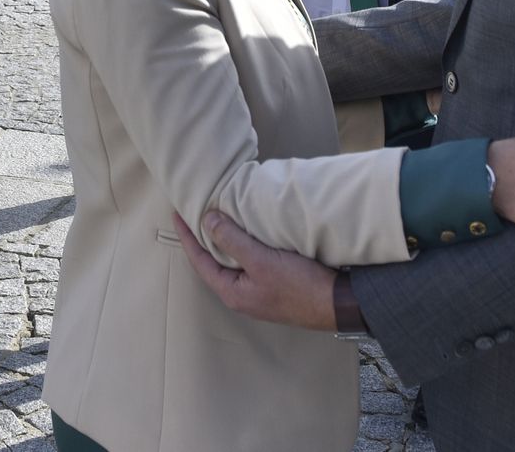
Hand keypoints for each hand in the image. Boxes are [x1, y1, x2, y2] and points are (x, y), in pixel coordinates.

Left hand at [175, 212, 337, 330]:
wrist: (337, 302)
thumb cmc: (299, 285)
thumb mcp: (262, 260)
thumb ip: (233, 240)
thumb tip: (207, 220)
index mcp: (232, 292)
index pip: (199, 260)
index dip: (187, 236)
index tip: (177, 213)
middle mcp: (241, 294)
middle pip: (213, 262)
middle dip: (202, 238)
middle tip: (193, 213)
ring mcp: (257, 291)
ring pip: (232, 261)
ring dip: (223, 240)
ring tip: (215, 217)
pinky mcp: (273, 284)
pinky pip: (249, 261)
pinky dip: (242, 244)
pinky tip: (246, 231)